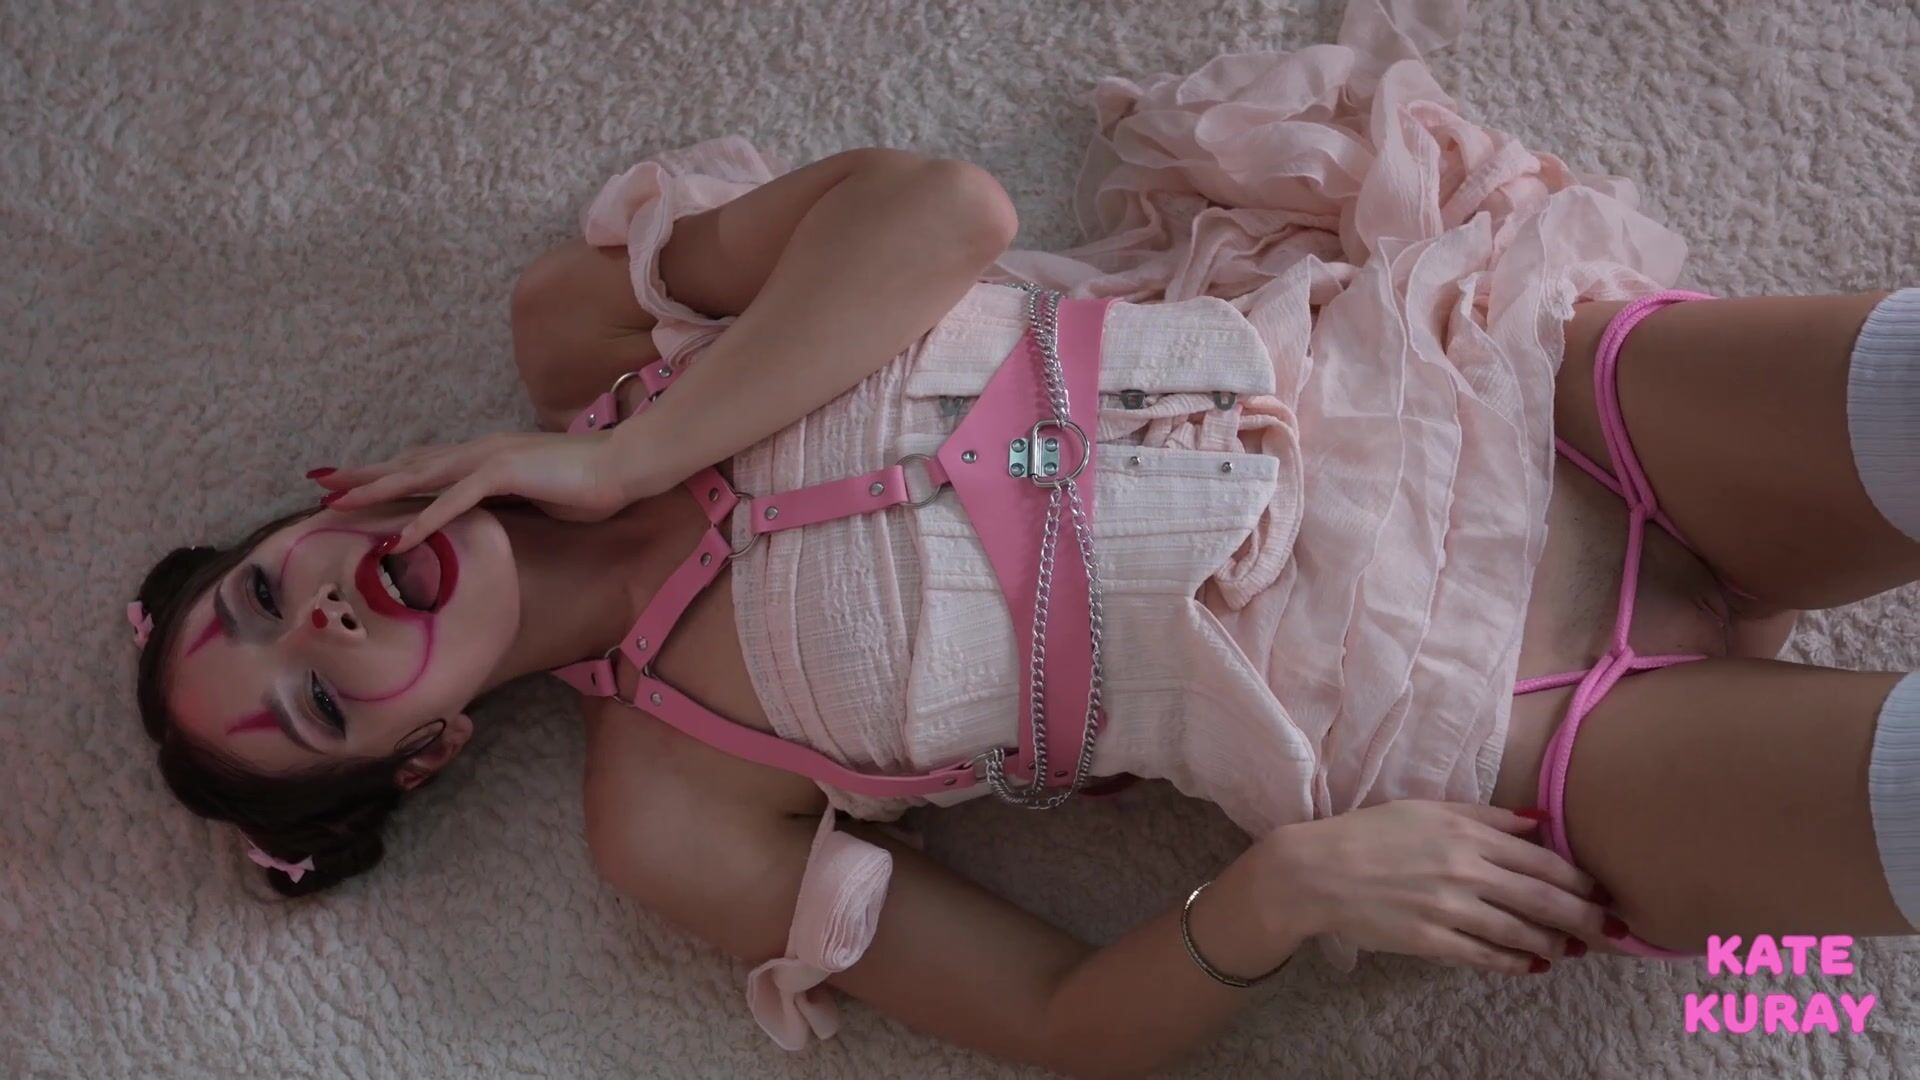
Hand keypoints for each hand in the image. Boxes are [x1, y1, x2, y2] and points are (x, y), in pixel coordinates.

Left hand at [315, 430, 628, 551]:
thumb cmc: (591, 484)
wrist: (627, 464)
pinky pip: (455, 500)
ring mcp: (490, 459)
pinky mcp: (504, 473)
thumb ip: (510, 502)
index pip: (426, 464)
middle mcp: (480, 452)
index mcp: (486, 457)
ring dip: (377, 490)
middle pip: (410, 464)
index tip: (352, 483)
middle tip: (321, 485)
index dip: (387, 473)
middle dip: (363, 475)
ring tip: (339, 504)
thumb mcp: (538, 496)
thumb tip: (491, 518)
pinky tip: (399, 539)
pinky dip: (425, 519)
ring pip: (420, 476)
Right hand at [1260, 800, 1615, 973]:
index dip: (1580, 881)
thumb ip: (1488, 816)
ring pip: (1521, 932)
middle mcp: (1465, 870)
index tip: (1602, 891)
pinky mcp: (1431, 940)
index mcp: (1467, 833)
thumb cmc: (1371, 834)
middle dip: (1586, 919)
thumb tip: (1540, 820)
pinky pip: (1486, 956)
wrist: (1317, 870)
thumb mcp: (1428, 810)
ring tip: (1571, 950)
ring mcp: (1449, 907)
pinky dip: (1515, 962)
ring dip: (1554, 945)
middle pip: (1544, 899)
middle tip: (1613, 931)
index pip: (1542, 860)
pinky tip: (1532, 965)